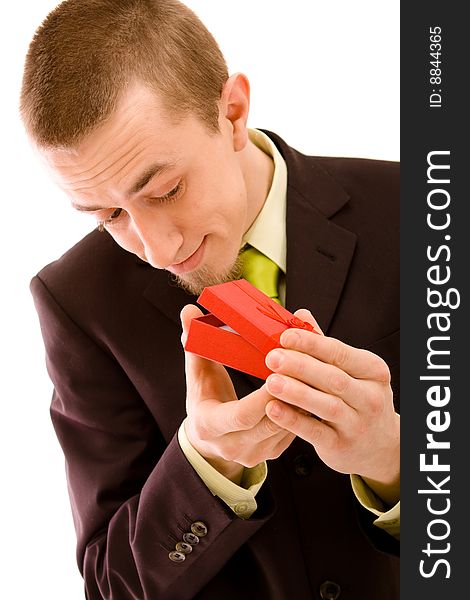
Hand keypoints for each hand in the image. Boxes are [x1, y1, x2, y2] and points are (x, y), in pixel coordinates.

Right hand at [181, 305, 295, 482]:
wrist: (208, 437)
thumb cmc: (204, 398)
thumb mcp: (197, 373)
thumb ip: (194, 344)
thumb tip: (188, 312)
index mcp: (209, 426)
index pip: (241, 416)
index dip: (262, 398)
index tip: (278, 374)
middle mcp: (232, 446)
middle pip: (269, 423)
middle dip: (290, 395)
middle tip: (305, 368)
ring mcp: (254, 454)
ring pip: (286, 428)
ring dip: (302, 402)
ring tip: (314, 374)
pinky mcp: (271, 453)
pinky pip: (294, 432)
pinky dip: (304, 410)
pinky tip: (312, 388)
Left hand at [265, 310, 399, 505]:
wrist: (380, 445)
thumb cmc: (358, 399)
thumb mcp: (351, 371)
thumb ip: (324, 346)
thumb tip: (300, 314)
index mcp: (372, 371)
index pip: (339, 353)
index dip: (311, 344)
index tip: (285, 336)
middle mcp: (370, 397)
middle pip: (333, 378)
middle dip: (300, 366)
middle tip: (272, 357)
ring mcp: (357, 424)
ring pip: (326, 405)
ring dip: (296, 392)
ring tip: (271, 381)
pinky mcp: (341, 446)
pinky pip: (315, 432)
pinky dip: (293, 420)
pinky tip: (273, 408)